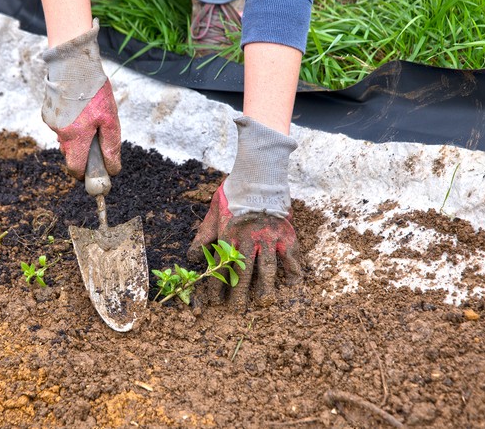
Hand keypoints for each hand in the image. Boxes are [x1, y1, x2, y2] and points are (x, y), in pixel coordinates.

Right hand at [41, 19, 120, 179]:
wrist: (73, 63)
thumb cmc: (95, 91)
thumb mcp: (110, 119)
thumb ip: (110, 146)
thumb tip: (113, 169)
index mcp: (75, 137)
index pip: (75, 168)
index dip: (84, 174)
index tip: (93, 174)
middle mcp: (60, 132)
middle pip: (70, 154)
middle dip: (82, 152)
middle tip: (96, 140)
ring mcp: (51, 122)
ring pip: (65, 138)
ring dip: (77, 135)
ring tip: (89, 114)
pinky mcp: (47, 111)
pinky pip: (61, 124)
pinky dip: (70, 122)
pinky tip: (77, 106)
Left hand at [188, 184, 300, 307]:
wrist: (258, 175)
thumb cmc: (233, 194)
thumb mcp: (212, 214)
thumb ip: (203, 236)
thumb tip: (192, 257)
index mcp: (229, 235)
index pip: (221, 266)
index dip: (217, 286)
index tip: (214, 301)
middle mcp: (249, 239)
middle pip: (244, 272)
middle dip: (239, 294)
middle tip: (237, 311)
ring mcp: (269, 237)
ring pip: (267, 268)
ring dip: (266, 288)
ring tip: (265, 303)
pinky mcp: (285, 233)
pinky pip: (291, 256)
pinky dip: (293, 271)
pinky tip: (291, 285)